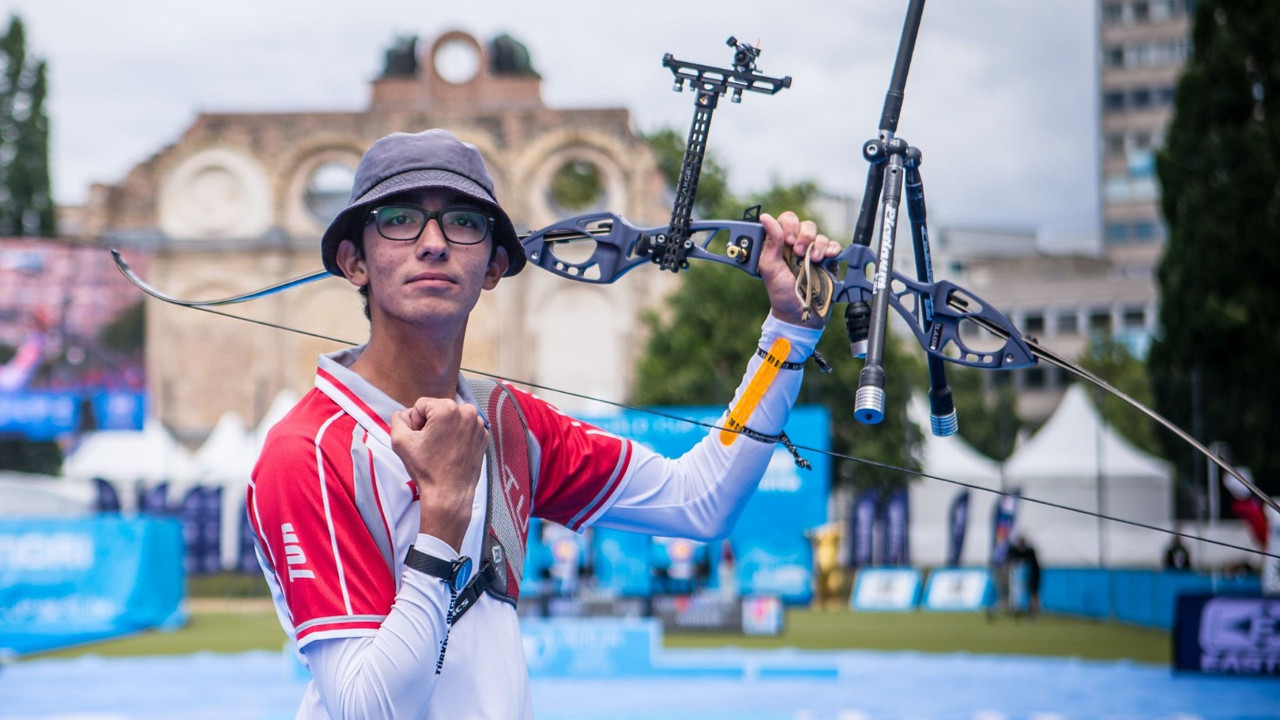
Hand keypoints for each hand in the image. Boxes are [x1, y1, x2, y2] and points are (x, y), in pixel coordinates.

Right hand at [390, 397, 488, 551]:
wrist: (449, 493)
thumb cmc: (426, 468)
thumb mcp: (400, 441)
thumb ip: (397, 419)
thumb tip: (403, 413)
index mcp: (447, 408)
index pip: (421, 405)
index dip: (415, 422)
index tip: (420, 439)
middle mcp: (467, 411)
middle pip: (438, 409)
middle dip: (430, 424)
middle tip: (429, 445)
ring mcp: (479, 424)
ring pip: (452, 418)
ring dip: (444, 429)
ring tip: (441, 449)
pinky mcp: (484, 436)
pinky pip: (464, 427)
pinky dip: (457, 436)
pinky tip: (452, 451)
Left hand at [757, 211, 840, 327]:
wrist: (800, 314)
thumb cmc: (781, 293)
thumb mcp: (769, 268)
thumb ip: (769, 242)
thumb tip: (765, 218)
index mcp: (780, 244)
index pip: (787, 221)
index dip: (789, 226)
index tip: (787, 240)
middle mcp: (797, 246)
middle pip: (806, 225)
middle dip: (804, 235)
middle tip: (799, 251)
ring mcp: (813, 254)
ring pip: (820, 235)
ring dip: (818, 245)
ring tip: (813, 260)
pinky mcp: (828, 262)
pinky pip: (834, 247)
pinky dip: (833, 249)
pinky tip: (828, 257)